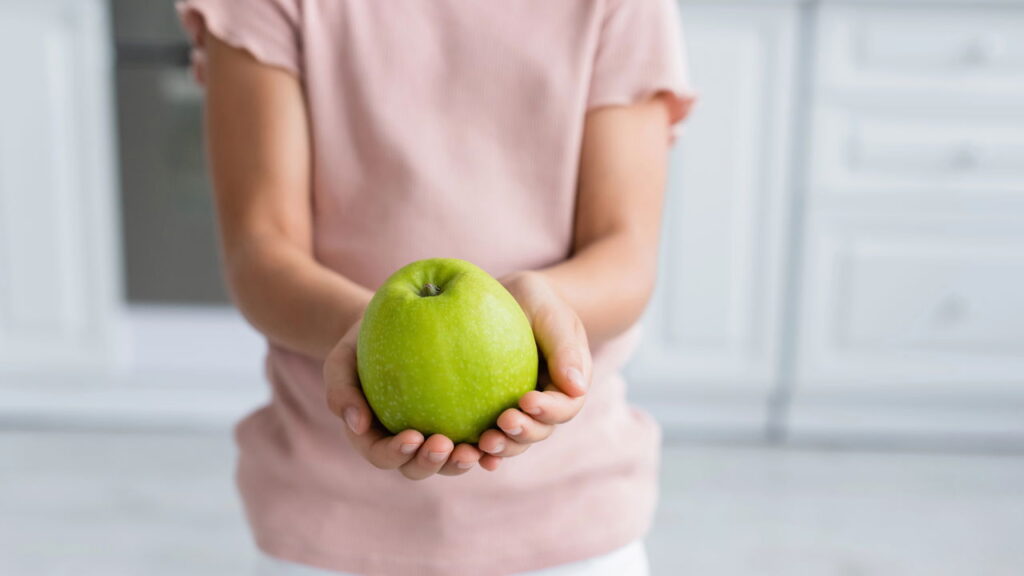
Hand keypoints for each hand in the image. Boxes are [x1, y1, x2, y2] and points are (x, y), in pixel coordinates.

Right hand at [324, 319, 490, 478]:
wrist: (393, 327)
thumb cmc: (361, 344)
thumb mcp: (341, 359)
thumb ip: (341, 388)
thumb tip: (356, 424)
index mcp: (374, 437)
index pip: (382, 454)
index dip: (397, 453)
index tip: (413, 436)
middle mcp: (407, 445)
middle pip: (418, 467)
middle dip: (432, 463)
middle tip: (446, 445)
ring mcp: (436, 436)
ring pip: (450, 461)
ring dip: (463, 461)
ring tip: (479, 449)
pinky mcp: (463, 424)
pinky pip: (477, 438)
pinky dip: (489, 444)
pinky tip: (503, 435)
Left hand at [475, 271, 590, 459]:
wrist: (510, 298)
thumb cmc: (535, 300)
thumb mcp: (551, 315)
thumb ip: (564, 348)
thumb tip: (577, 388)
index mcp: (568, 382)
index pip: (565, 405)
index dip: (549, 410)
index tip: (527, 400)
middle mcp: (546, 402)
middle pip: (542, 429)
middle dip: (524, 432)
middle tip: (503, 423)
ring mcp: (520, 409)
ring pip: (517, 440)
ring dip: (503, 447)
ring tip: (483, 444)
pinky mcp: (493, 410)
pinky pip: (491, 434)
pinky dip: (483, 449)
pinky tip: (469, 453)